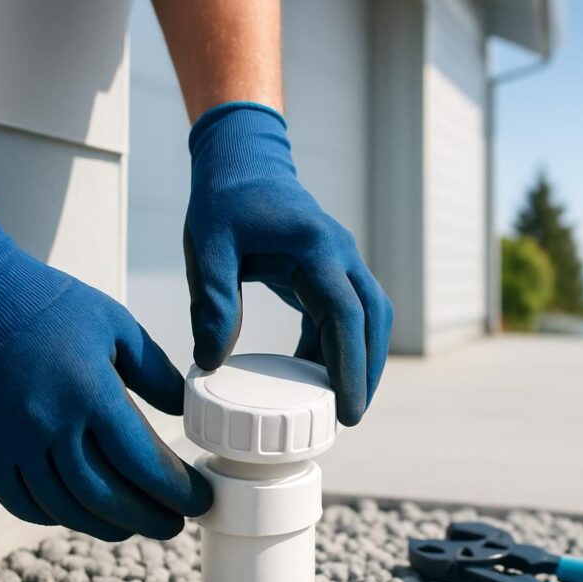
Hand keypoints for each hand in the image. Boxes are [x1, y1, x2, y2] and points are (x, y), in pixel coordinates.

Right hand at [0, 197, 211, 540]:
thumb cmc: (49, 305)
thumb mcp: (118, 326)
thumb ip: (155, 373)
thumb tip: (183, 410)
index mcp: (91, 394)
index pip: (142, 462)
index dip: (175, 490)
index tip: (198, 500)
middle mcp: (51, 427)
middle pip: (107, 496)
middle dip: (149, 518)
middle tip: (175, 525)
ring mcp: (13, 444)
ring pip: (66, 507)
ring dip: (106, 525)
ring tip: (135, 527)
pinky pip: (22, 502)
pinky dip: (56, 518)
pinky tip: (81, 515)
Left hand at [183, 102, 392, 425]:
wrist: (243, 163)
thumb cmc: (224, 201)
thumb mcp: (208, 247)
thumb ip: (212, 302)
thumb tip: (210, 362)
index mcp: (315, 248)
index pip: (346, 314)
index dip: (351, 365)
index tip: (348, 408)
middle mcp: (341, 254)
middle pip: (374, 320)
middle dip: (368, 371)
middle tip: (348, 418)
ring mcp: (343, 261)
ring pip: (371, 317)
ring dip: (362, 359)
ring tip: (338, 403)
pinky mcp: (333, 270)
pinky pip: (350, 313)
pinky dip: (341, 346)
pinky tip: (316, 373)